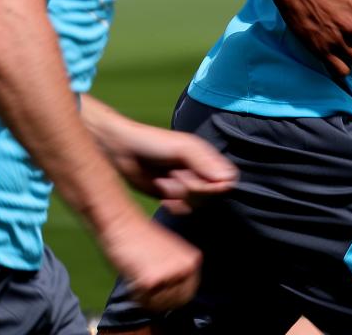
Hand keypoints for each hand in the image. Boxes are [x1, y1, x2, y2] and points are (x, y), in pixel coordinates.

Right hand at [99, 208, 203, 311]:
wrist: (122, 223)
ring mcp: (170, 275)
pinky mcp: (151, 281)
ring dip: (147, 297)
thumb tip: (175, 298)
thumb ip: (177, 273)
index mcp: (193, 261)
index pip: (187, 296)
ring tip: (139, 275)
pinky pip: (143, 301)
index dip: (171, 298)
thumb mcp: (170, 256)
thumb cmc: (141, 238)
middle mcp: (186, 268)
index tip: (158, 292)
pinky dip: (135, 294)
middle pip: (174, 303)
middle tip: (147, 285)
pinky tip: (133, 276)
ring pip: (159, 306)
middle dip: (159, 299)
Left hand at [104, 120, 237, 214]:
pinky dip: (172, 205)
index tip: (194, 180)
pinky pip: (183, 210)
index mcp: (207, 159)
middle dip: (191, 190)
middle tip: (173, 176)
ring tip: (164, 181)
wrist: (123, 151)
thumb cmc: (154, 142)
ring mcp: (187, 186)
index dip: (212, 187)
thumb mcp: (182, 148)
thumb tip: (228, 180)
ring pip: (197, 204)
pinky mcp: (173, 197)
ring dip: (179, 196)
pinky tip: (161, 193)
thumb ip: (204, 161)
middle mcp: (200, 173)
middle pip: (212, 196)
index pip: (225, 182)